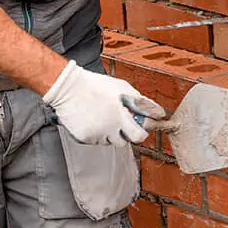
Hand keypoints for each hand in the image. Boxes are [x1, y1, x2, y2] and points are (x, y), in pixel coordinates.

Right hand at [42, 60, 165, 144]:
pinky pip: (95, 140)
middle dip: (123, 133)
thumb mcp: (124, 89)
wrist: (67, 88)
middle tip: (117, 119)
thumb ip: (143, 103)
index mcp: (120, 117)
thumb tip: (160, 114)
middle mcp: (108, 129)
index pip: (139, 136)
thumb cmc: (96, 86)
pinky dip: (96, 133)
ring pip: (108, 141)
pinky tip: (91, 119)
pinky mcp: (83, 138)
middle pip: (123, 141)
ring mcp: (95, 135)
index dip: (139, 132)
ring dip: (109, 133)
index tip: (136, 126)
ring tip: (102, 116)